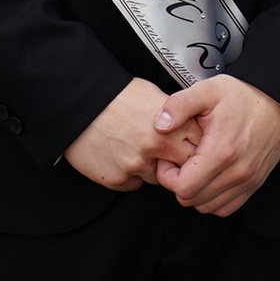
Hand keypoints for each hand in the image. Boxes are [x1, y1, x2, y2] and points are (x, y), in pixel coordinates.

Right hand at [62, 78, 197, 190]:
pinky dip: (130, 175)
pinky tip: (120, 156)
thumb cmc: (115, 96)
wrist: (78, 103)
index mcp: (171, 126)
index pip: (200, 148)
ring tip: (137, 149)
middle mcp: (156, 147)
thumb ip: (176, 116)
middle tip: (168, 154)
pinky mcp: (117, 179)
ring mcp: (136, 165)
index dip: (197, 148)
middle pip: (184, 168)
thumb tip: (190, 125)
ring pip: (158, 179)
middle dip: (179, 164)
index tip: (191, 146)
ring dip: (153, 169)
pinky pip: (133, 185)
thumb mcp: (154, 95)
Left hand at [152, 75, 279, 216]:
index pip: (182, 187)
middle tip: (180, 163)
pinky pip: (227, 207)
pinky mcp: (254, 183)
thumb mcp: (208, 90)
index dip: (167, 175)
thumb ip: (180, 105)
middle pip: (192, 199)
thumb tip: (160, 124)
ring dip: (195, 192)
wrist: (279, 100)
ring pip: (208, 207)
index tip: (169, 160)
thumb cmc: (245, 96)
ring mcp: (247, 180)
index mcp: (222, 151)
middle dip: (179, 183)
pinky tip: (209, 179)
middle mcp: (237, 171)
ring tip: (195, 169)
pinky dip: (213, 199)